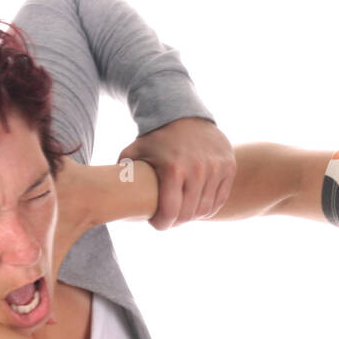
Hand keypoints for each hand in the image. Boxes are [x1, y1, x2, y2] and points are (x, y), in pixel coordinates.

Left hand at [118, 117, 234, 229]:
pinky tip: (196, 204)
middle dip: (176, 222)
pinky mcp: (228, 167)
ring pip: (206, 209)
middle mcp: (198, 169)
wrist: (185, 114)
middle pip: (189, 214)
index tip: (157, 223)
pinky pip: (220, 199)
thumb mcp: (134, 152)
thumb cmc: (156, 138)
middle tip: (169, 219)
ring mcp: (216, 168)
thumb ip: (122, 172)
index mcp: (173, 168)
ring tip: (182, 211)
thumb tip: (109, 193)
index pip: (171, 213)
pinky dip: (208, 206)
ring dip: (193, 215)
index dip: (162, 224)